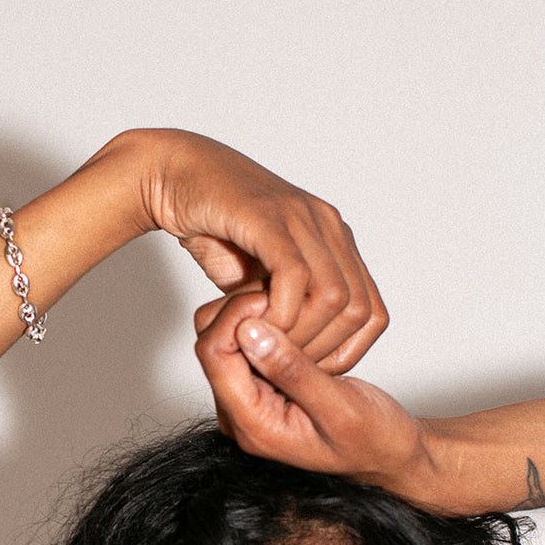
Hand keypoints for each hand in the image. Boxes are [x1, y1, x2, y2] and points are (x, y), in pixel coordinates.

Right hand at [138, 130, 387, 372]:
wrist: (172, 176)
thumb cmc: (212, 225)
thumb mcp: (258, 275)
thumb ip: (285, 303)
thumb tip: (299, 347)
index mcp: (334, 238)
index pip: (372, 311)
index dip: (346, 350)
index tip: (306, 369)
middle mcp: (327, 224)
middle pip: (360, 309)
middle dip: (324, 350)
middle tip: (284, 365)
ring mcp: (301, 217)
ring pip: (333, 296)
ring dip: (301, 335)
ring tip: (268, 348)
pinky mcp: (269, 216)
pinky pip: (294, 276)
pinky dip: (280, 312)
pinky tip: (256, 326)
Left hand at [194, 292, 443, 504]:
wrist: (389, 454)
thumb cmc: (373, 440)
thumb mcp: (341, 408)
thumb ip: (294, 372)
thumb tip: (250, 330)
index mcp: (253, 426)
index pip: (213, 354)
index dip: (236, 316)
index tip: (273, 297)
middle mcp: (239, 415)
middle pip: (212, 343)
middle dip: (242, 312)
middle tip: (286, 296)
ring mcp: (247, 400)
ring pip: (226, 338)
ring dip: (255, 315)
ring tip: (295, 306)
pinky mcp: (259, 387)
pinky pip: (246, 344)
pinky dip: (267, 324)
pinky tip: (297, 319)